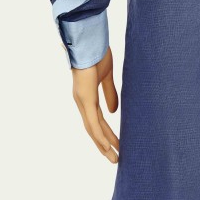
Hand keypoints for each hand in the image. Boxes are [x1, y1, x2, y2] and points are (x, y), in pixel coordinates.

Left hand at [71, 47, 119, 162]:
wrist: (89, 40)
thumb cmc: (97, 53)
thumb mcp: (107, 76)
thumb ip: (110, 93)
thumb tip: (114, 112)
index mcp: (88, 96)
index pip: (97, 121)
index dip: (106, 133)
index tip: (116, 144)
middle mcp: (83, 102)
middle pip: (95, 129)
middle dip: (105, 144)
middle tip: (116, 159)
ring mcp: (82, 101)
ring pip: (93, 130)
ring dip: (103, 146)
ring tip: (114, 159)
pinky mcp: (85, 99)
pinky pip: (93, 123)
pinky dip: (99, 136)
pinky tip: (107, 147)